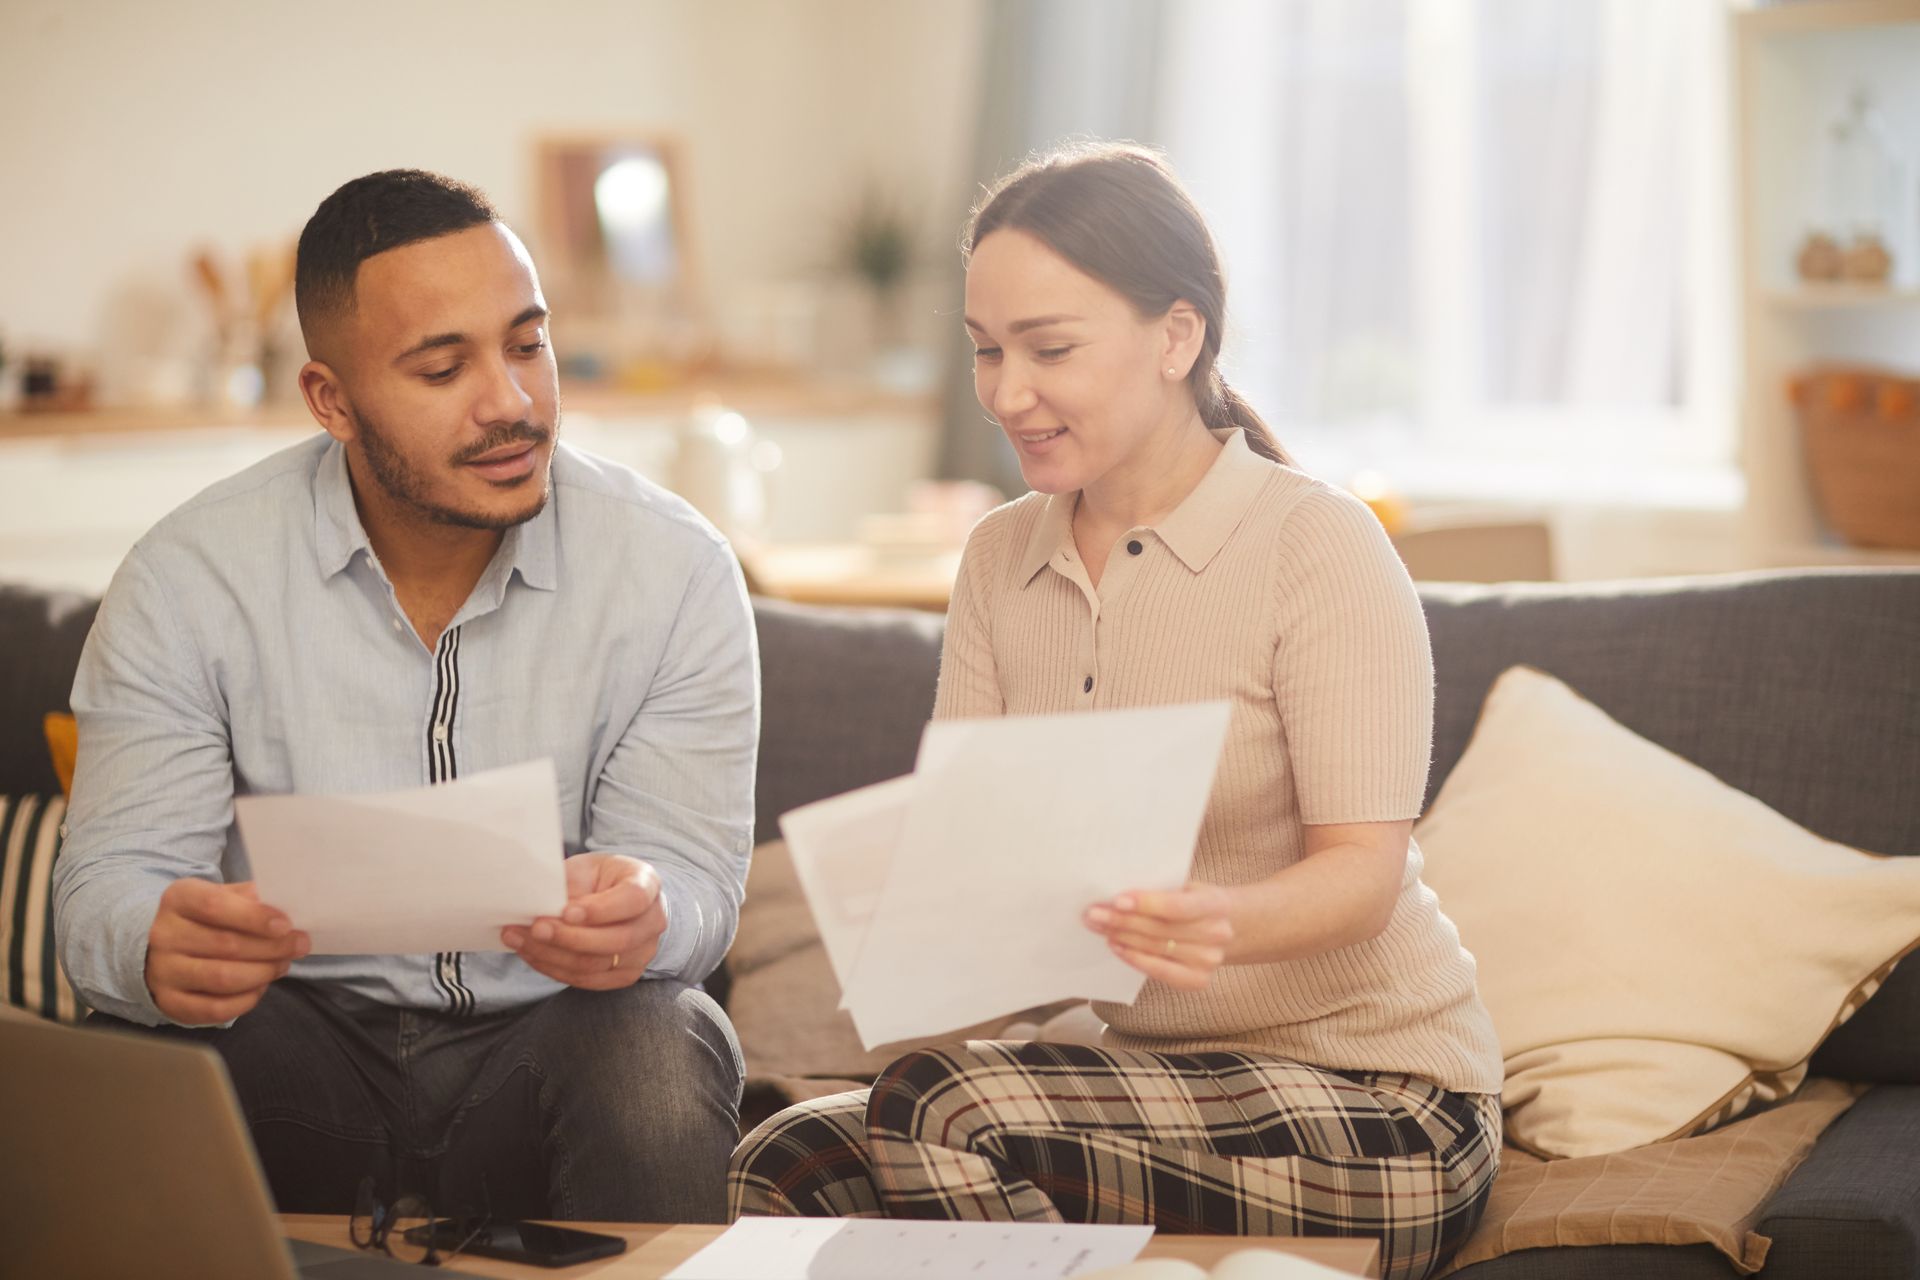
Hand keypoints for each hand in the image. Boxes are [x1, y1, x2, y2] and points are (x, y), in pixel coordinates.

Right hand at [145, 879, 309, 1024]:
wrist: (165, 945)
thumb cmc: (207, 917)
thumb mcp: (224, 895)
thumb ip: (252, 898)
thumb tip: (288, 909)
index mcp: (179, 899)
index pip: (215, 905)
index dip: (254, 917)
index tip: (286, 925)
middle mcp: (164, 935)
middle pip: (226, 944)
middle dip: (272, 947)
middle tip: (299, 945)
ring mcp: (163, 971)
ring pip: (223, 978)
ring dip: (263, 973)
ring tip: (282, 964)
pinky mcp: (169, 1002)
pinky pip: (215, 1008)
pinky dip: (246, 1000)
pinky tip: (261, 985)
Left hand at [502, 853, 664, 990]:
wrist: (616, 900)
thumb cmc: (599, 879)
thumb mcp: (586, 868)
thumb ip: (571, 885)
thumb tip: (541, 905)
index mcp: (647, 885)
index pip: (632, 900)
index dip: (600, 910)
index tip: (566, 911)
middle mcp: (652, 922)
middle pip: (616, 940)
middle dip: (569, 937)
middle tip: (535, 928)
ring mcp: (641, 953)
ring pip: (596, 964)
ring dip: (552, 954)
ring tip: (518, 938)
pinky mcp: (623, 975)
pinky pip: (586, 980)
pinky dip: (553, 968)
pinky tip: (530, 952)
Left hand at [1084, 883, 1234, 991]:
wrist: (1228, 927)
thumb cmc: (1196, 902)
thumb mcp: (1188, 887)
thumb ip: (1163, 890)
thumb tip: (1117, 896)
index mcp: (1216, 903)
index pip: (1177, 906)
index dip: (1146, 904)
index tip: (1117, 900)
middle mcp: (1217, 934)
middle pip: (1160, 929)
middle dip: (1122, 921)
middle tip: (1093, 914)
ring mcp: (1209, 960)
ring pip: (1155, 949)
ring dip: (1122, 938)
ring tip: (1098, 927)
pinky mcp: (1198, 979)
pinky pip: (1160, 971)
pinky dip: (1135, 959)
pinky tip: (1117, 948)